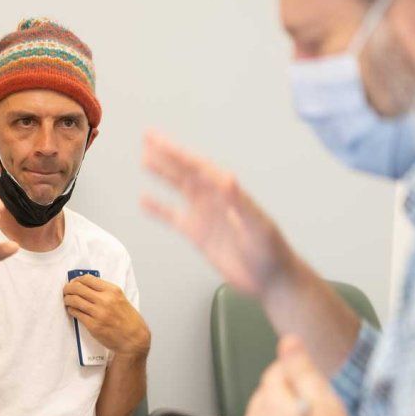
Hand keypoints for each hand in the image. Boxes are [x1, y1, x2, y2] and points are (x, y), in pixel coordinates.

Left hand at [63, 275, 150, 357]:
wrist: (134, 338)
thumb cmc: (128, 320)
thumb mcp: (120, 299)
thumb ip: (105, 291)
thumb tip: (86, 286)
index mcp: (113, 291)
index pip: (88, 279)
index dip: (77, 280)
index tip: (74, 282)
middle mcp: (105, 300)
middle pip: (78, 288)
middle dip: (68, 288)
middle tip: (66, 291)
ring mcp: (98, 313)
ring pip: (74, 300)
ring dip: (67, 299)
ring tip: (67, 300)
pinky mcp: (93, 325)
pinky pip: (76, 313)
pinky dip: (71, 310)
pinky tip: (72, 310)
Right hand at [141, 129, 295, 299]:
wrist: (269, 278)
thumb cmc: (270, 250)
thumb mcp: (257, 225)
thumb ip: (239, 202)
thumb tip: (227, 178)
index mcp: (228, 192)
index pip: (199, 167)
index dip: (179, 154)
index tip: (160, 142)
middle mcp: (214, 199)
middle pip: (186, 171)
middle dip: (167, 154)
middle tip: (148, 136)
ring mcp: (204, 215)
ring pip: (179, 189)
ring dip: (162, 174)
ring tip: (144, 159)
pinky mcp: (197, 235)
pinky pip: (173, 217)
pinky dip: (158, 209)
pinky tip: (144, 201)